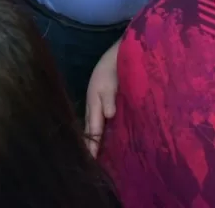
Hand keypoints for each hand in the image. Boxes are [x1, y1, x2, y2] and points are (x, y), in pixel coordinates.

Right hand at [85, 41, 120, 156]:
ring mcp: (102, 105)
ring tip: (100, 158)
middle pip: (92, 130)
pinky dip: (105, 131)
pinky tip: (111, 140)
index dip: (92, 144)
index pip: (92, 129)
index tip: (91, 160)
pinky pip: (105, 121)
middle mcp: (96, 107)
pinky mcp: (110, 102)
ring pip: (98, 126)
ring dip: (98, 140)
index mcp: (93, 102)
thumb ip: (108, 98)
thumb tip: (108, 116)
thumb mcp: (108, 81)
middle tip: (93, 164)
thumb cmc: (114, 65)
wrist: (123, 50)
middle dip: (92, 145)